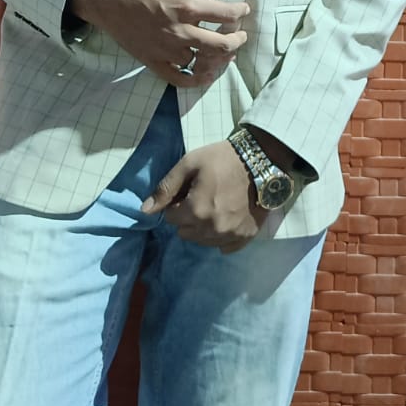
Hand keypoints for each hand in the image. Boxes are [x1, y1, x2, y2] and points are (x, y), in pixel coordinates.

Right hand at [69, 0, 249, 87]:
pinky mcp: (154, 61)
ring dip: (219, 58)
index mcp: (186, 5)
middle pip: (220, 44)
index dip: (240, 12)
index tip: (243, 9)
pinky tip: (205, 74)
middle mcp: (180, 30)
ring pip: (203, 62)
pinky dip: (196, 80)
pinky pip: (179, 78)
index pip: (225, 14)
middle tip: (241, 35)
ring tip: (224, 51)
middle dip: (237, 40)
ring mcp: (167, 49)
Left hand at [141, 141, 263, 252]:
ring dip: (203, 227)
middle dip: (188, 217)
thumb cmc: (222, 159)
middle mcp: (212, 229)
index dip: (176, 204)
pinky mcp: (246, 237)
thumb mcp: (189, 164)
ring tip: (215, 205)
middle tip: (201, 197)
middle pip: (185, 233)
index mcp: (196, 211)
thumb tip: (145, 211)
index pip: (171, 219)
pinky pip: (224, 247)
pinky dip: (221, 236)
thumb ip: (166, 188)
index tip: (188, 191)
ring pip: (203, 241)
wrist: (261, 160)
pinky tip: (226, 218)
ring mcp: (230, 235)